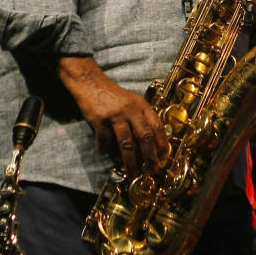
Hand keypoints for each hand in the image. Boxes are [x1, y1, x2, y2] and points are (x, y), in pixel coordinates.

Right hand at [58, 56, 168, 173]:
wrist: (91, 82)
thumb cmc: (113, 95)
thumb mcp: (132, 101)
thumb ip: (141, 117)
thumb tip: (149, 142)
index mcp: (141, 105)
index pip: (157, 125)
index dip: (162, 143)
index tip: (164, 157)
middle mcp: (130, 110)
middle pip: (144, 136)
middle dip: (150, 156)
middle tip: (152, 169)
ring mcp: (115, 115)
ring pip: (127, 143)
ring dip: (131, 161)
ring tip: (132, 172)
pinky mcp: (100, 120)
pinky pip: (105, 139)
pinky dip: (104, 148)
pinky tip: (104, 152)